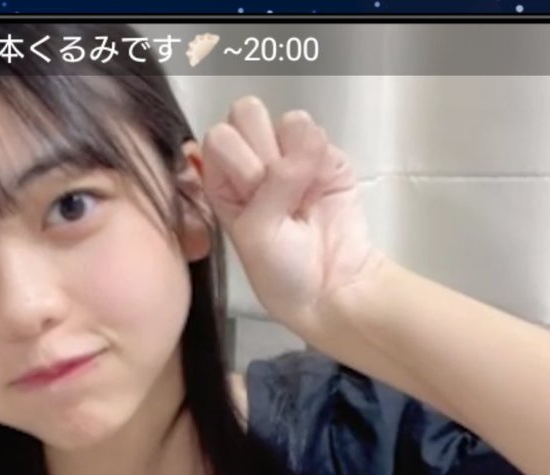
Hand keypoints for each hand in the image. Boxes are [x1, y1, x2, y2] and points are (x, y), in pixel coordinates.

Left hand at [201, 96, 383, 335]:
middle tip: (278, 191)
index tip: (253, 194)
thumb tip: (303, 140)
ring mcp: (290, 154)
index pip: (219, 136)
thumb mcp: (256, 233)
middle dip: (264, 150)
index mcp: (220, 179)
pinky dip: (322, 160)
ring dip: (297, 157)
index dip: (238, 160)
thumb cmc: (279, 270)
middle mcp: (251, 160)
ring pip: (289, 120)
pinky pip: (320, 134)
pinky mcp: (326, 156)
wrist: (331, 287)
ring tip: (301, 197)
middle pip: (248, 112)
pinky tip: (320, 191)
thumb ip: (271, 185)